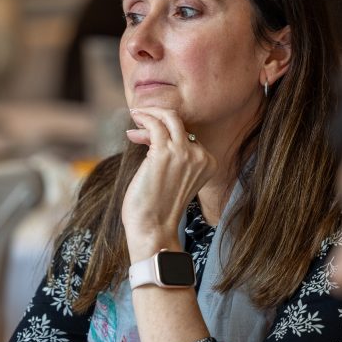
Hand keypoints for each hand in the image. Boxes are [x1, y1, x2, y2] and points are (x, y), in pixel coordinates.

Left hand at [123, 108, 216, 261]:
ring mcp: (184, 153)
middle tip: (142, 116)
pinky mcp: (164, 152)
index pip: (188, 136)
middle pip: (180, 122)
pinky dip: (144, 118)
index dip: (166, 132)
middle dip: (159, 115)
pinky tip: (134, 121)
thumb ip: (171, 157)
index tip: (147, 136)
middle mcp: (200, 156)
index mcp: (208, 163)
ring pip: (169, 117)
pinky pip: (155, 124)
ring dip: (149, 113)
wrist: (153, 228)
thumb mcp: (174, 179)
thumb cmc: (158, 208)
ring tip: (136, 115)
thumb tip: (147, 133)